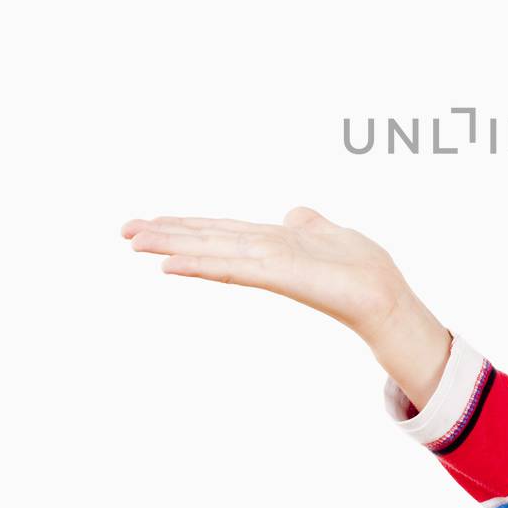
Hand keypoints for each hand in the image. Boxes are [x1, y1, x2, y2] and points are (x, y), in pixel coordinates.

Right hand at [120, 207, 413, 347]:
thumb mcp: (331, 234)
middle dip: (166, 235)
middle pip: (207, 239)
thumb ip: (308, 224)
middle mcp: (263, 253)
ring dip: (173, 245)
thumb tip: (293, 212)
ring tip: (135, 241)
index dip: (186, 225)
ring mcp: (268, 265)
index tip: (150, 221)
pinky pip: (233, 268)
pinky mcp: (279, 276)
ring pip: (211, 251)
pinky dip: (202, 265)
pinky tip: (172, 265)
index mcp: (272, 242)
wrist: (385, 296)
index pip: (221, 230)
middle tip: (123, 231)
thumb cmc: (361, 270)